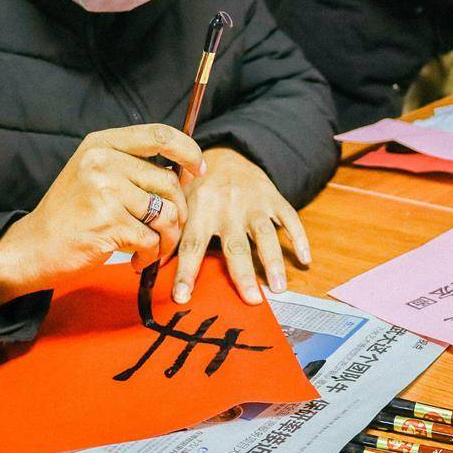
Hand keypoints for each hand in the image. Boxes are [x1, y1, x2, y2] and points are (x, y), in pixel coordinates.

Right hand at [0, 124, 204, 306]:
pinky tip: (136, 260)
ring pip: (166, 214)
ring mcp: (105, 191)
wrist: (33, 247)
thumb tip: (184, 171)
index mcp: (102, 144)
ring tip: (151, 249)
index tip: (200, 169)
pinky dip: (150, 255)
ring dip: (166, 239)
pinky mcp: (109, 222)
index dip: (188, 150)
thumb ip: (132, 166)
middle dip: (178, 213)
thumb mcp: (93, 174)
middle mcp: (103, 162)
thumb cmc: (70, 214)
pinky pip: (152, 239)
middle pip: (169, 182)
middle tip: (167, 231)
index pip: (159, 135)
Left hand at [172, 147, 309, 306]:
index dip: (186, 271)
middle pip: (235, 245)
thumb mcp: (178, 200)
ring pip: (266, 235)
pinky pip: (290, 218)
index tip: (182, 297)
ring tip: (279, 287)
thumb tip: (147, 267)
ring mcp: (254, 203)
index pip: (191, 244)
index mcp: (200, 207)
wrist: (227, 152)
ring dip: (274, 261)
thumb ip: (169, 231)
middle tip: (252, 300)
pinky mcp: (273, 198)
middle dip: (243, 274)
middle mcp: (228, 206)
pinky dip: (300, 238)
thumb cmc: (198, 184)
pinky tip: (306, 259)